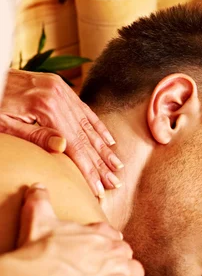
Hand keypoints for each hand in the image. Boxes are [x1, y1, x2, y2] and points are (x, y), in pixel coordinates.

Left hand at [0, 69, 121, 196]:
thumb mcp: (4, 123)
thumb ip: (34, 135)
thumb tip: (63, 148)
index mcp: (45, 107)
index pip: (74, 145)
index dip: (88, 168)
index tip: (99, 187)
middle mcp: (59, 96)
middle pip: (85, 137)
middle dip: (101, 162)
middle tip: (114, 181)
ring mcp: (61, 91)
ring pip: (88, 125)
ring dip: (104, 148)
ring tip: (116, 165)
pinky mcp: (60, 88)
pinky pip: (84, 110)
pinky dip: (97, 127)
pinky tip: (108, 140)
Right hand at [16, 184, 153, 275]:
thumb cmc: (40, 250)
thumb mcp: (37, 218)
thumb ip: (40, 201)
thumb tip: (37, 186)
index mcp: (98, 233)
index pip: (111, 234)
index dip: (108, 241)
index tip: (106, 245)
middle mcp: (114, 249)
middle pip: (124, 252)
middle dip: (119, 259)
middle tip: (110, 268)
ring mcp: (121, 271)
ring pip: (135, 270)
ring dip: (131, 275)